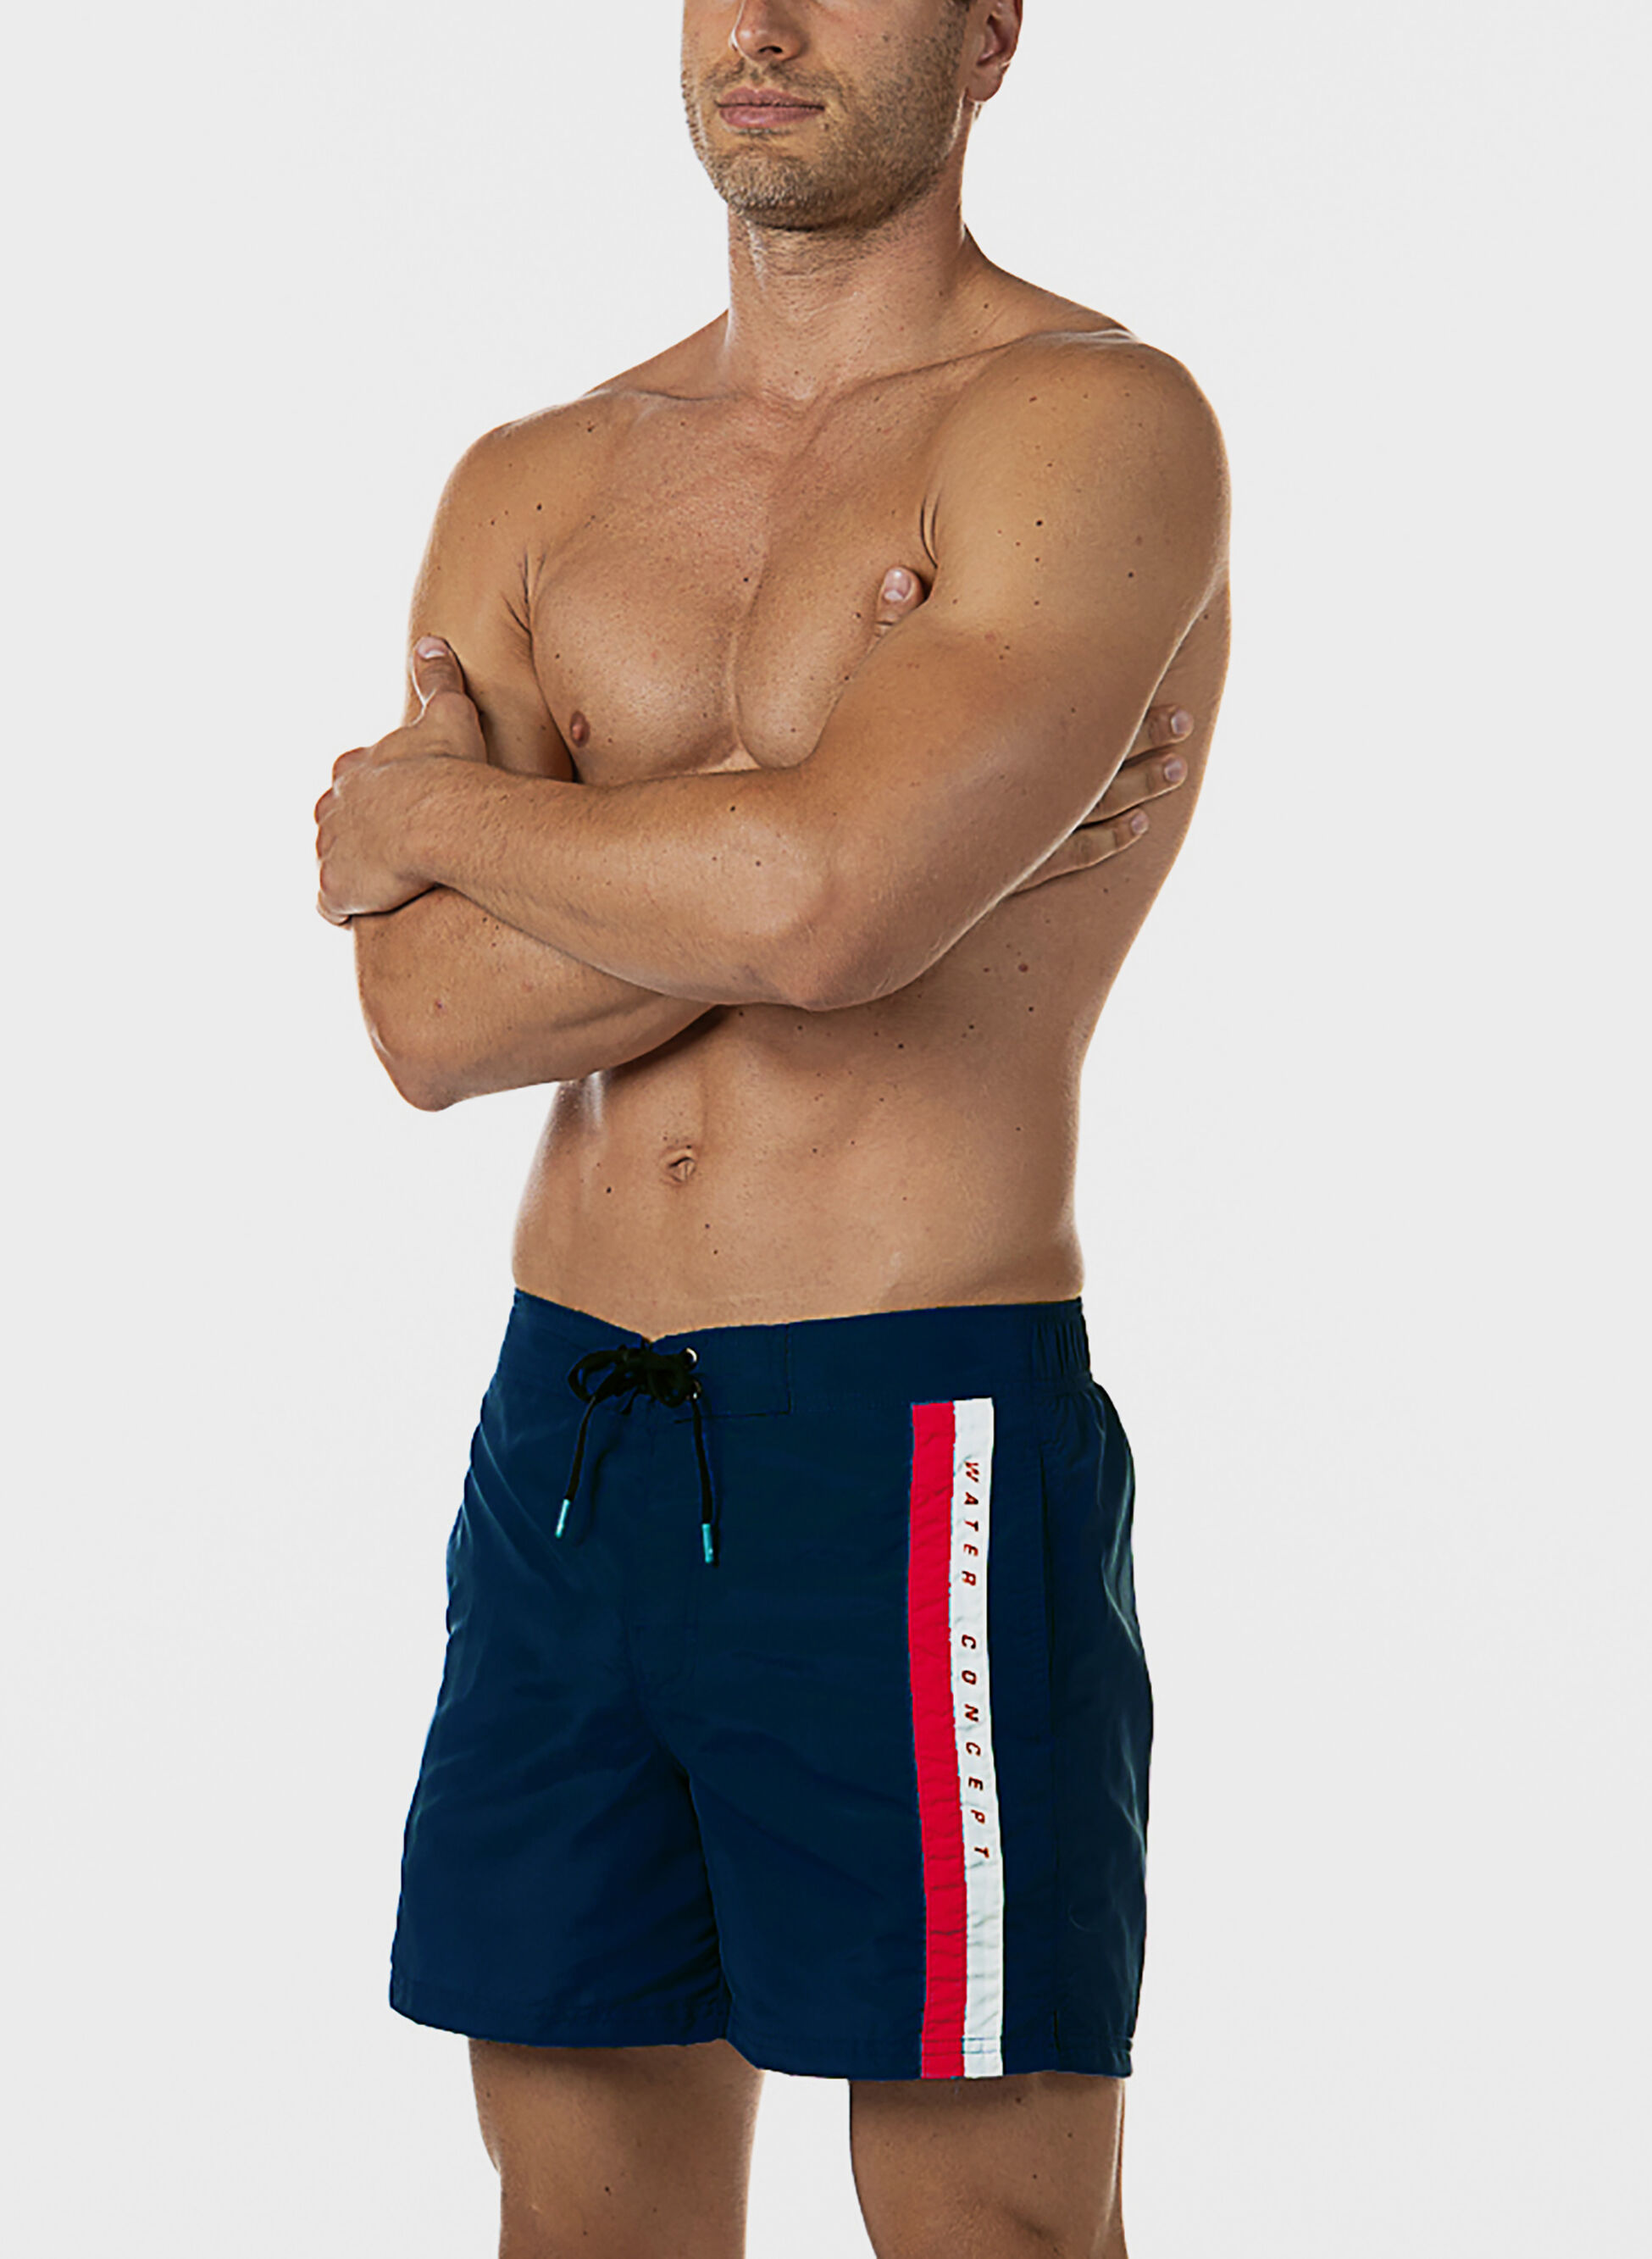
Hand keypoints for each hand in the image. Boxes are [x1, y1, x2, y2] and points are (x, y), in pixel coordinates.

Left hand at [315, 635, 485, 924]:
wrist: (442, 820)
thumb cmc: (448, 769)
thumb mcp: (447, 714)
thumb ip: (437, 679)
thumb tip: (431, 642)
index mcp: (355, 770)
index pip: (351, 780)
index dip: (373, 794)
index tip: (398, 805)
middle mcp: (333, 809)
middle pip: (335, 823)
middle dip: (357, 835)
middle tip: (391, 850)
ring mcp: (331, 851)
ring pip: (332, 864)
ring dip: (354, 873)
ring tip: (386, 885)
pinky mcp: (337, 890)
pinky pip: (333, 906)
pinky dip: (346, 909)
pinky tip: (369, 911)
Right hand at [863, 564, 1192, 894]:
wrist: (845, 872)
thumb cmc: (849, 777)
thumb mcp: (869, 697)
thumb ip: (892, 635)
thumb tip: (901, 575)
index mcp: (1014, 736)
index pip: (1094, 698)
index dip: (1136, 677)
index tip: (1172, 657)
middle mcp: (1032, 787)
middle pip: (1110, 752)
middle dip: (1150, 733)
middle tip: (1186, 718)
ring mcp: (1028, 837)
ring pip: (1105, 807)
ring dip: (1143, 787)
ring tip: (1178, 769)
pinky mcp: (1015, 877)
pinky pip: (1078, 855)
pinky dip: (1110, 840)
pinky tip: (1138, 829)